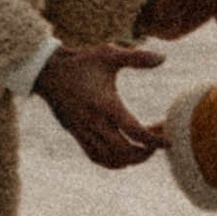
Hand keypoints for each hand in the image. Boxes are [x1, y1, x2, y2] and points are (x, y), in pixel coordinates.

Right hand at [35, 38, 165, 169]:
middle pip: (124, 152)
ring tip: (143, 150)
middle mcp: (94, 122)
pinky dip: (112, 161)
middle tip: (157, 144)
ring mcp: (83, 131)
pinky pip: (95, 157)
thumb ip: (137, 57)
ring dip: (130, 160)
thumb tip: (164, 58)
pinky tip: (123, 154)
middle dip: (145, 153)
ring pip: (110, 159)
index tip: (168, 140)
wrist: (48, 71)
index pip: (135, 132)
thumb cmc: (81, 62)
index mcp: (106, 105)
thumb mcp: (109, 54)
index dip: (155, 141)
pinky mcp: (76, 134)